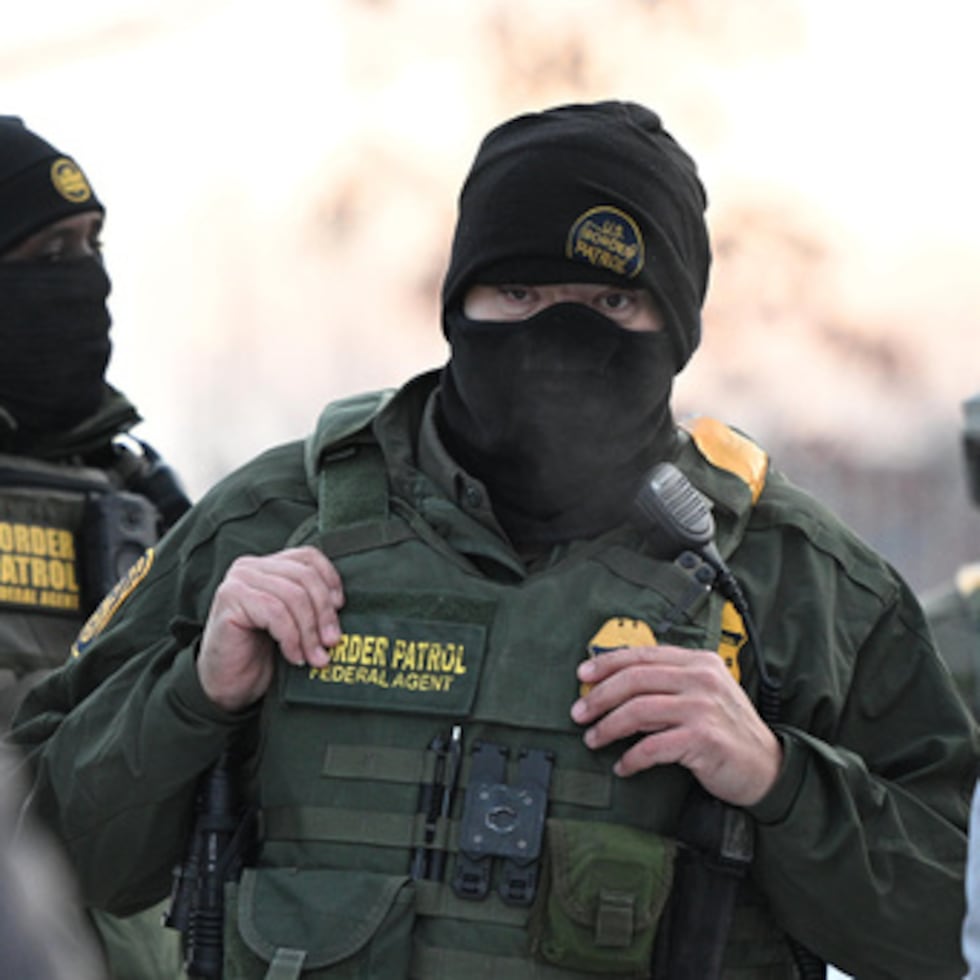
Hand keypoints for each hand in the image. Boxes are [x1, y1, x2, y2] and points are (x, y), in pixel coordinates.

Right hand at [197, 546, 344, 711]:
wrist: (228, 684)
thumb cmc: (262, 653)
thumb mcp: (293, 622)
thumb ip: (310, 604)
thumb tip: (340, 604)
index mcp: (268, 565)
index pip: (309, 557)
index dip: (330, 579)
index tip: (340, 608)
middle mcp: (251, 566)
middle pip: (304, 577)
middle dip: (324, 612)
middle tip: (332, 642)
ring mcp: (238, 581)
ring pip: (293, 596)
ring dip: (309, 631)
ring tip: (316, 657)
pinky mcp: (230, 600)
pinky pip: (275, 612)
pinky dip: (291, 637)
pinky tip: (295, 656)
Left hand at [570, 645, 780, 806]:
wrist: (767, 767)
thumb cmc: (727, 730)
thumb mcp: (703, 693)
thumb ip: (669, 682)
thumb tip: (615, 683)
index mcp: (698, 662)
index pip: (643, 655)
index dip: (607, 663)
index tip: (583, 674)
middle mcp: (702, 679)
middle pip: (634, 679)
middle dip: (599, 696)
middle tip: (579, 713)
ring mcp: (703, 708)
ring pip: (638, 710)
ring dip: (608, 727)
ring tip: (593, 739)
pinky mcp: (703, 740)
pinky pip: (653, 747)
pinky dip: (632, 758)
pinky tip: (623, 766)